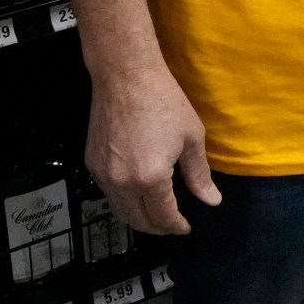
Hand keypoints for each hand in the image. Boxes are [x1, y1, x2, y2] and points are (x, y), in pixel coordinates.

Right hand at [86, 63, 218, 235]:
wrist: (125, 75)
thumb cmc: (162, 100)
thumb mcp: (191, 138)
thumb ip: (199, 175)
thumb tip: (211, 200)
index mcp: (151, 178)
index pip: (164, 217)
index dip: (177, 226)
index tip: (185, 226)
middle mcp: (123, 182)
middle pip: (138, 221)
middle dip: (157, 228)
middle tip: (171, 224)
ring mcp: (103, 174)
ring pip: (120, 211)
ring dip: (138, 217)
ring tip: (155, 212)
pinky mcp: (92, 162)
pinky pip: (108, 193)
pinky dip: (123, 199)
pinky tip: (136, 191)